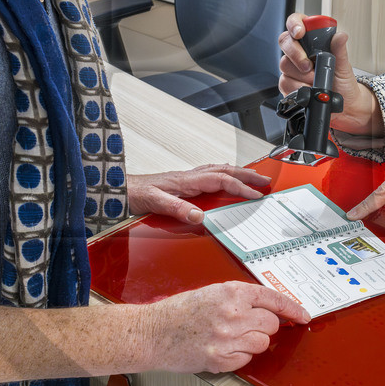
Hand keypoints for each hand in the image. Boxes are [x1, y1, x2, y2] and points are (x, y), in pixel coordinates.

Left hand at [126, 164, 270, 223]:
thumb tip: (199, 215)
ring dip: (238, 173)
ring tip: (252, 177)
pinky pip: (210, 174)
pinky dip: (224, 175)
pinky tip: (225, 180)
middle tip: (265, 180)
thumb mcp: (155, 203)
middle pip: (225, 171)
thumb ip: (177, 208)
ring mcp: (186, 178)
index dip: (240, 187)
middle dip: (247, 175)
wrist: (119, 188)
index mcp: (187, 181)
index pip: (221, 181)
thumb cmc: (135, 194)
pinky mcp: (182, 182)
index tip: (255, 195)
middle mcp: (189, 177)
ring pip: (219, 170)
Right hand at [137, 281, 309, 373]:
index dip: (292, 309)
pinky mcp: (220, 359)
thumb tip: (266, 309)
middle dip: (263, 326)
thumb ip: (239, 299)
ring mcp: (227, 338)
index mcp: (230, 292)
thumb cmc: (177, 312)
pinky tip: (220, 348)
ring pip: (261, 343)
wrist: (152, 333)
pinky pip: (246, 360)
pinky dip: (238, 357)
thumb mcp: (210, 293)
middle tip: (245, 327)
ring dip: (251, 342)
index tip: (303, 315)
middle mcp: (232, 313)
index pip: (273, 299)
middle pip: (271, 324)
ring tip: (229, 338)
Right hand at [277, 13, 382, 134]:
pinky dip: (297, 88)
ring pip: (284, 65)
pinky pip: (284, 83)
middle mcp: (300, 52)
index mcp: (313, 41)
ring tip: (316, 82)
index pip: (297, 23)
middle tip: (309, 66)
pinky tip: (309, 90)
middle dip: (296, 54)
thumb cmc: (344, 84)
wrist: (344, 106)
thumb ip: (340, 51)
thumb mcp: (344, 66)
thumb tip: (340, 36)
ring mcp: (293, 68)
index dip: (295, 24)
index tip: (300, 33)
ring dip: (300, 76)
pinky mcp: (288, 84)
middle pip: (285, 42)